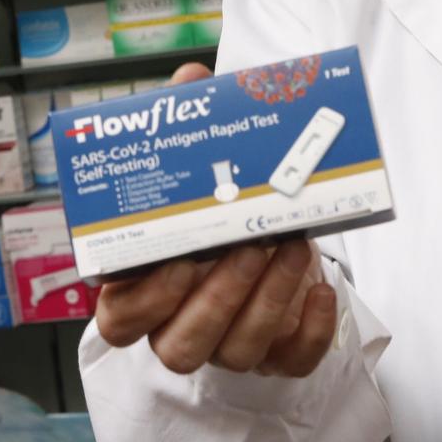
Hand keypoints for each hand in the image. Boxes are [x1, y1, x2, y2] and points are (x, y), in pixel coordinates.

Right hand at [91, 63, 338, 378]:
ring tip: (291, 246)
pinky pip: (292, 362)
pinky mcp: (277, 355)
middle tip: (246, 245)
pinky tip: (322, 290)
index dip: (144, 298)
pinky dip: (309, 331)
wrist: (271, 242)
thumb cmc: (217, 211)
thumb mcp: (198, 169)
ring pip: (236, 352)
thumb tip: (191, 79)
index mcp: (143, 291)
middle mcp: (179, 327)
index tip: (179, 257)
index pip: (119, 320)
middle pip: (180, 345)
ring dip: (266, 301)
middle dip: (216, 298)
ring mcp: (229, 347)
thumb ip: (187, 129)